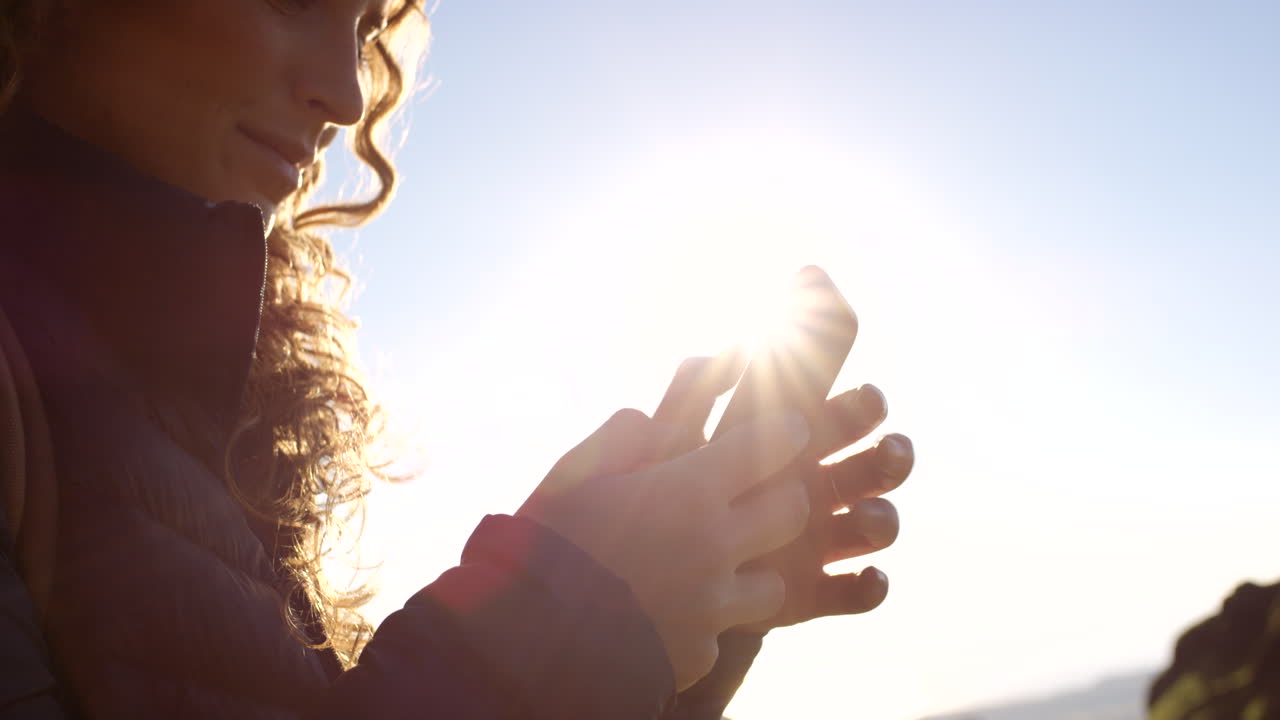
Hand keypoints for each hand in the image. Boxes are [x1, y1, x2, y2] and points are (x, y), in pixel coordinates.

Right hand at [516, 406, 813, 689]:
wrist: (522, 640)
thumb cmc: (543, 541)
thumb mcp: (575, 471)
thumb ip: (624, 436)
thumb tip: (652, 418)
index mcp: (686, 492)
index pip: (771, 444)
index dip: (787, 430)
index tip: (789, 428)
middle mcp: (712, 547)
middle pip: (791, 511)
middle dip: (782, 497)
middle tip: (756, 497)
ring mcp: (710, 607)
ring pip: (773, 584)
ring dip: (752, 572)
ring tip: (715, 570)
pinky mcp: (697, 654)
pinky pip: (719, 635)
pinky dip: (701, 625)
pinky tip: (667, 617)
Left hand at [652, 347, 914, 630]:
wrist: (652, 571)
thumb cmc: (667, 492)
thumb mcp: (676, 440)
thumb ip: (694, 392)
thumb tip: (728, 348)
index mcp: (794, 445)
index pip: (846, 416)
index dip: (866, 406)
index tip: (871, 395)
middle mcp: (820, 488)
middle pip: (876, 466)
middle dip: (894, 457)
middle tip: (888, 451)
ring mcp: (822, 540)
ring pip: (876, 524)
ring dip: (884, 519)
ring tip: (868, 519)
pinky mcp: (815, 590)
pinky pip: (858, 591)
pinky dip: (871, 587)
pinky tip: (870, 579)